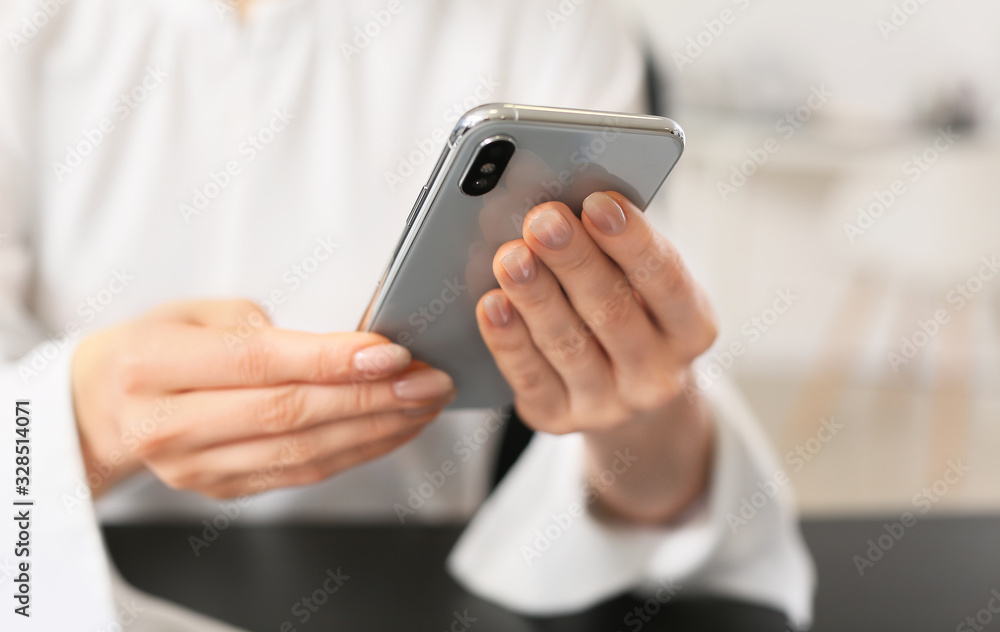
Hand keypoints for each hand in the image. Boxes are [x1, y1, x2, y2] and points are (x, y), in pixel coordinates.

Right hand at [72, 300, 454, 498]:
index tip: (393, 351)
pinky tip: (393, 429)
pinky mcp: (223, 490)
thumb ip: (260, 330)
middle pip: (290, 415)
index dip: (330, 360)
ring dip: (376, 429)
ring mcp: (195, 468)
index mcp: (155, 366)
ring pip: (303, 453)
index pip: (260, 364)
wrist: (107, 405)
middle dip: (372, 398)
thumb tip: (345, 350)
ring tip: (425, 404)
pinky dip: (356, 452)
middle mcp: (170, 426)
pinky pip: (302, 474)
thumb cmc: (159, 345)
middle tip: (429, 380)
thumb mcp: (194, 312)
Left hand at [476, 192, 716, 521]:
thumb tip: (567, 202)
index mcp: (691, 329)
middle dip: (574, 260)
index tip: (598, 202)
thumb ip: (616, 248)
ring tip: (511, 256)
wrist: (627, 397)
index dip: (632, 241)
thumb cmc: (630, 314)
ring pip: (568, 345)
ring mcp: (609, 405)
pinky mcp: (560, 419)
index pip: (666, 281)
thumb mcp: (642, 283)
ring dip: (536, 296)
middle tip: (543, 221)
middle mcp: (657, 375)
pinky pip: (531, 378)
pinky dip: (509, 340)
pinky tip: (493, 305)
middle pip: (613, 312)